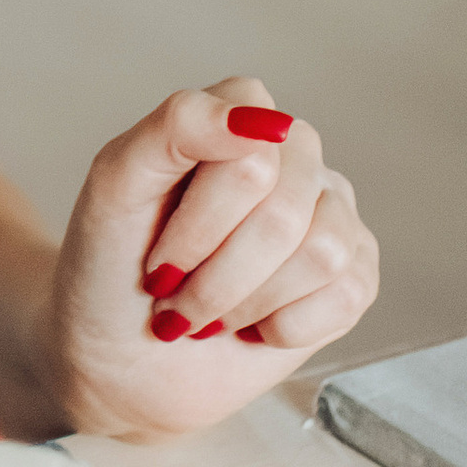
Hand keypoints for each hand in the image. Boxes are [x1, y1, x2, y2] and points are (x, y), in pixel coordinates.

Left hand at [39, 75, 377, 439]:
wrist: (122, 356)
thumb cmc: (111, 264)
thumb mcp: (115, 186)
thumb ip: (177, 128)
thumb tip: (261, 119)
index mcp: (239, 110)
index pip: (250, 157)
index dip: (199, 222)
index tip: (156, 257)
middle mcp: (295, 152)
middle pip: (282, 215)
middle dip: (214, 275)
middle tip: (174, 293)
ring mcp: (331, 210)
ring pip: (320, 255)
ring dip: (244, 303)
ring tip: (209, 309)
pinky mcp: (354, 272)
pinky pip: (345, 295)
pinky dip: (281, 328)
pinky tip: (252, 324)